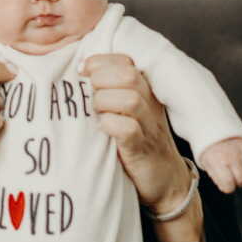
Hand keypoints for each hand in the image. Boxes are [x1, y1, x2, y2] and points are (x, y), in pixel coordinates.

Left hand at [80, 53, 192, 212]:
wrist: (166, 181)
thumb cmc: (138, 144)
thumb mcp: (128, 113)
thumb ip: (111, 93)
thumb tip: (75, 76)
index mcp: (145, 91)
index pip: (125, 61)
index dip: (100, 61)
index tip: (82, 70)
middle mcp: (150, 105)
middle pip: (129, 74)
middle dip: (101, 77)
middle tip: (88, 92)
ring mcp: (148, 127)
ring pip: (130, 99)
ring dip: (105, 101)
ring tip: (96, 111)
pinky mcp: (142, 149)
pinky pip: (129, 130)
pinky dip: (111, 125)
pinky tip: (102, 128)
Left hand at [198, 138, 241, 193]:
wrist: (218, 130)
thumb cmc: (211, 149)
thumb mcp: (206, 163)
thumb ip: (216, 176)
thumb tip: (226, 187)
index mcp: (218, 161)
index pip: (228, 184)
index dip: (227, 188)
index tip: (226, 185)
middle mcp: (233, 157)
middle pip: (241, 180)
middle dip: (237, 183)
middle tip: (233, 179)